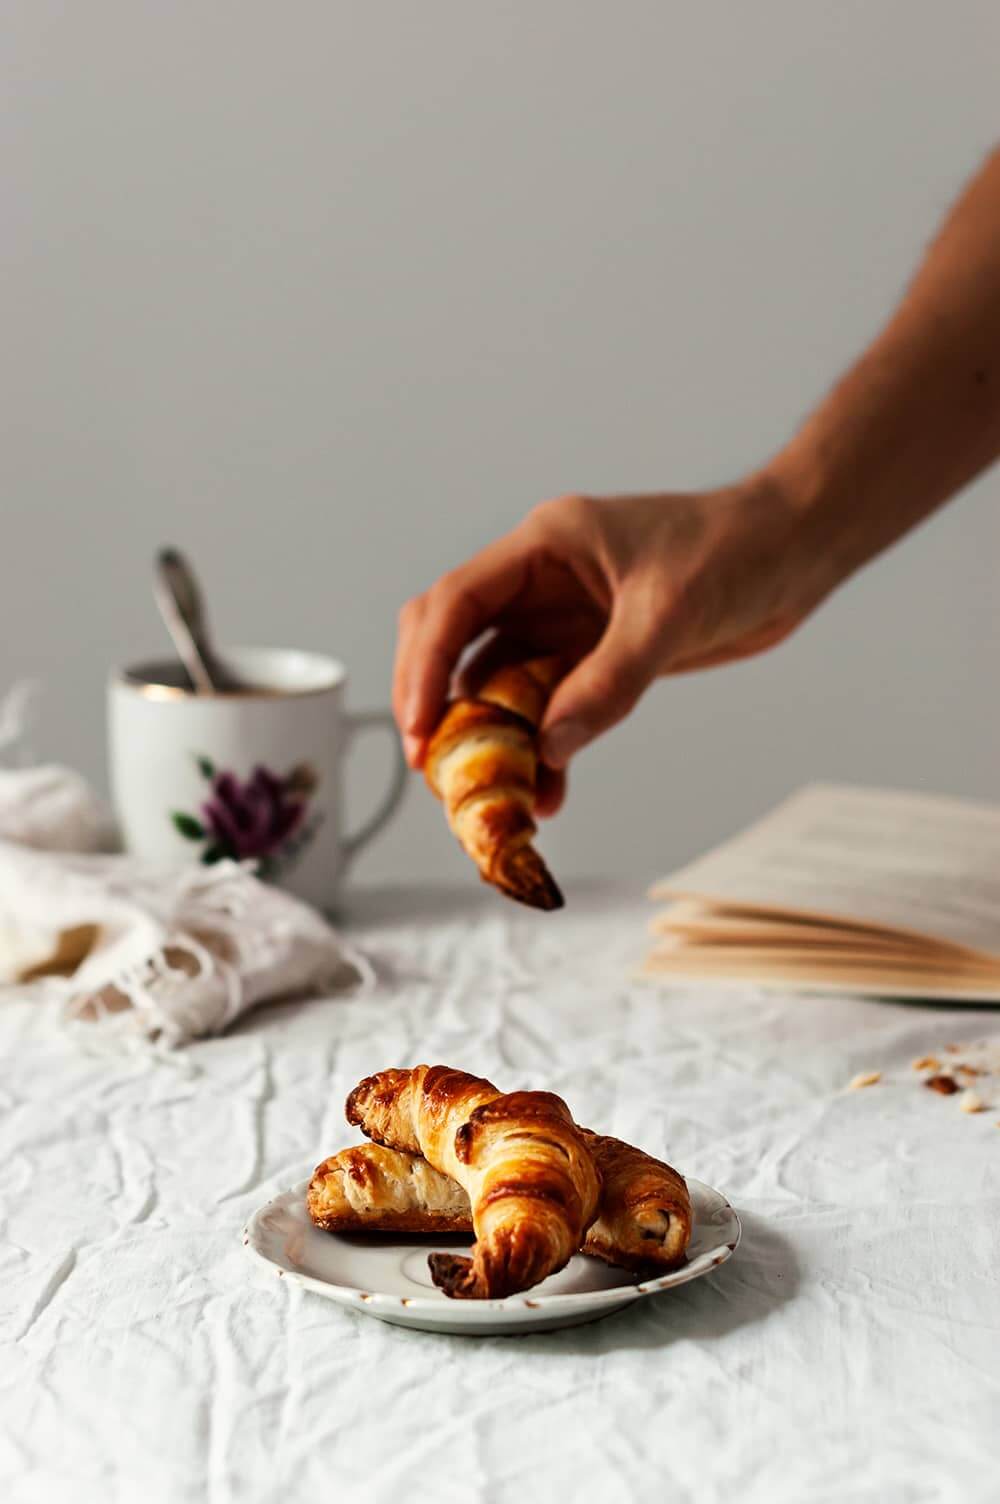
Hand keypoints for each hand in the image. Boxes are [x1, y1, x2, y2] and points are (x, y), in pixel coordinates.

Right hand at [393, 476, 835, 810]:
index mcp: (545, 545)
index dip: (425, 667)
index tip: (421, 729)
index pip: (455, 602)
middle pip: (452, 639)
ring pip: (497, 682)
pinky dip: (541, 749)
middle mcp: (540, 581)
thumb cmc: (738, 552)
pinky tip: (550, 792)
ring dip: (492, 738)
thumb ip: (608, 682)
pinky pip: (546, 706)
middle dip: (438, 704)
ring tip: (496, 796)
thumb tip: (545, 747)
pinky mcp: (592, 654)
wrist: (796, 552)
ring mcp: (562, 618)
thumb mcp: (671, 615)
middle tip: (437, 769)